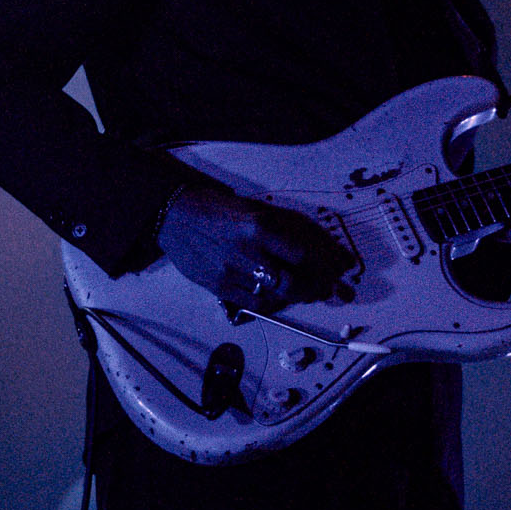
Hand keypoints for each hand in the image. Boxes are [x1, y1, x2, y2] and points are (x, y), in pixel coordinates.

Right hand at [155, 185, 353, 307]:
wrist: (174, 213)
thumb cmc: (214, 206)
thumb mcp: (251, 209)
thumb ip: (276, 230)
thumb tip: (307, 250)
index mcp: (259, 227)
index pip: (302, 255)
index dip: (323, 266)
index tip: (336, 269)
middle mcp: (249, 252)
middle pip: (293, 282)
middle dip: (314, 288)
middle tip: (325, 289)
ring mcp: (232, 272)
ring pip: (275, 296)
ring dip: (295, 297)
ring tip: (305, 293)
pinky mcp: (219, 286)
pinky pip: (253, 303)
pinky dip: (270, 302)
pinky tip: (276, 296)